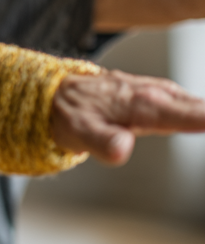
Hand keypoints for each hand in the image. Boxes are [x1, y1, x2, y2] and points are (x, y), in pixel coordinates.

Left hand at [50, 70, 204, 164]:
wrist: (54, 95)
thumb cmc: (68, 114)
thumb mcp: (78, 132)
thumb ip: (102, 141)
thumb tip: (121, 149)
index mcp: (145, 105)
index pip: (196, 116)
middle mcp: (156, 95)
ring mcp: (159, 94)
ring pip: (200, 105)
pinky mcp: (159, 96)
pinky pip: (192, 104)